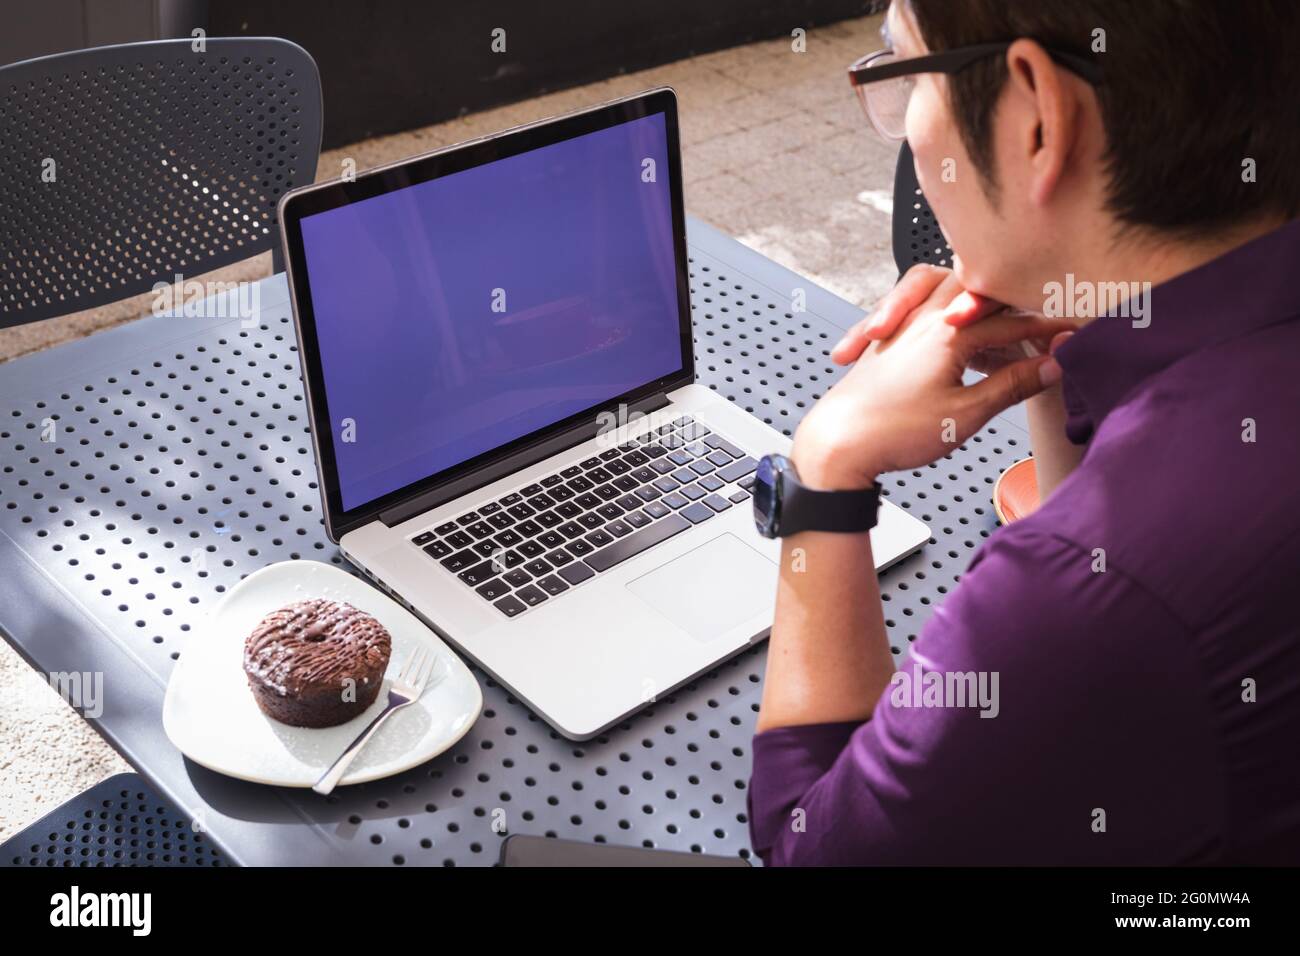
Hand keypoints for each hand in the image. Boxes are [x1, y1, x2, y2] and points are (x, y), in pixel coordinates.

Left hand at [793, 267, 1073, 489]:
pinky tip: (949, 324)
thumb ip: (1013, 385)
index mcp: (948, 330)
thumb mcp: (965, 413)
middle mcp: (923, 317)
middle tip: (1043, 309)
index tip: (1075, 337)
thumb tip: (1053, 366)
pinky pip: (916, 303)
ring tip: (994, 309)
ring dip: (970, 293)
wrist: (836, 443)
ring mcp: (902, 323)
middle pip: (978, 285)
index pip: (1013, 321)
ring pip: (940, 283)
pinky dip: (938, 304)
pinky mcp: (887, 337)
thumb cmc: (893, 431)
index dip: (1048, 330)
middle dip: (1012, 296)